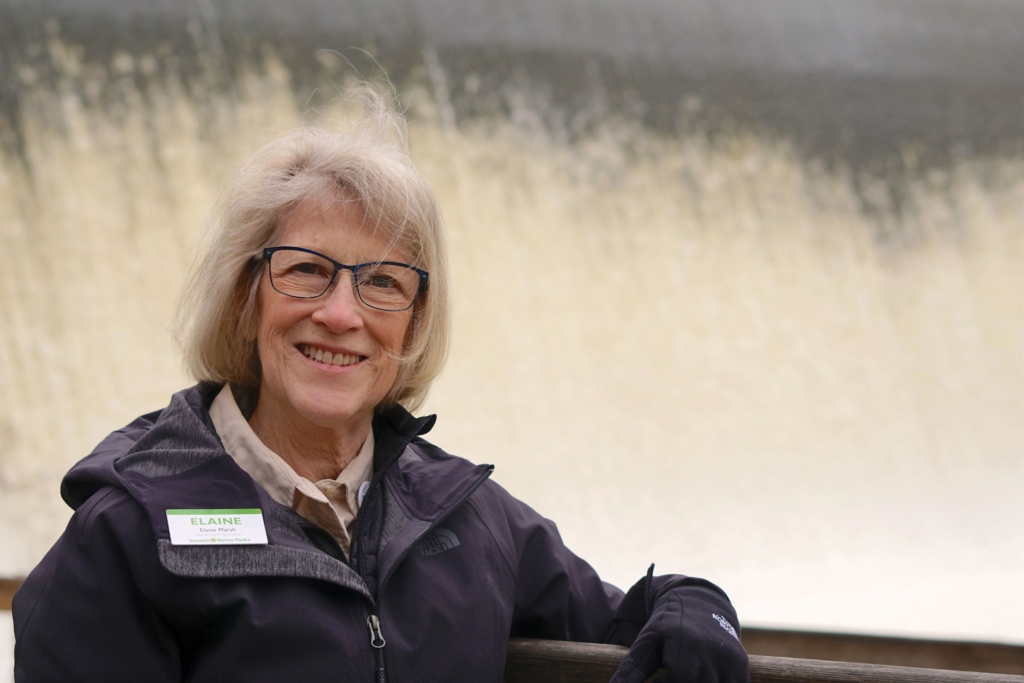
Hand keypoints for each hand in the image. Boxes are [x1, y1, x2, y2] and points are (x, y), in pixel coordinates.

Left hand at [609, 588, 748, 682]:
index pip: (678, 680)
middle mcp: (711, 651)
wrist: (699, 605)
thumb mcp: (646, 644)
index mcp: (685, 643)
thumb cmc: (667, 628)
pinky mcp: (741, 667)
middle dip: (682, 682)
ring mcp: (730, 659)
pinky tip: (699, 677)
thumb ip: (631, 671)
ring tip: (684, 673)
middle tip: (671, 674)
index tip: (658, 679)